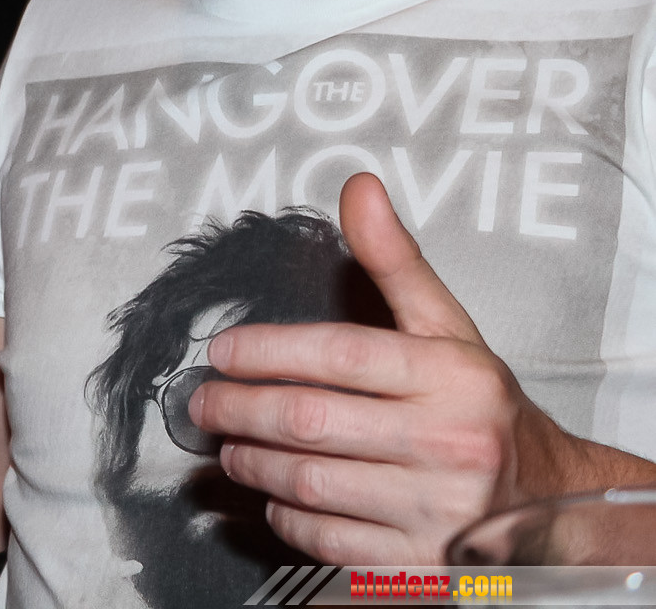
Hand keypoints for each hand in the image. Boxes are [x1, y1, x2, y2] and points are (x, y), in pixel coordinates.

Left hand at [190, 172, 600, 562]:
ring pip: (309, 482)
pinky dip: (287, 514)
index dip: (265, 350)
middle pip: (310, 421)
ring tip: (230, 444)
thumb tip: (358, 188)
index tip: (221, 351)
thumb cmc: (479, 403)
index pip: (336, 354)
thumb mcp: (447, 327)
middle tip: (203, 401)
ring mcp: (436, 510)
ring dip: (252, 461)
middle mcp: (448, 443)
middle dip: (239, 408)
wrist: (549, 500)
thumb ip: (395, 261)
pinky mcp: (419, 564)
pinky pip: (327, 539)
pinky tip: (274, 493)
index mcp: (453, 377)